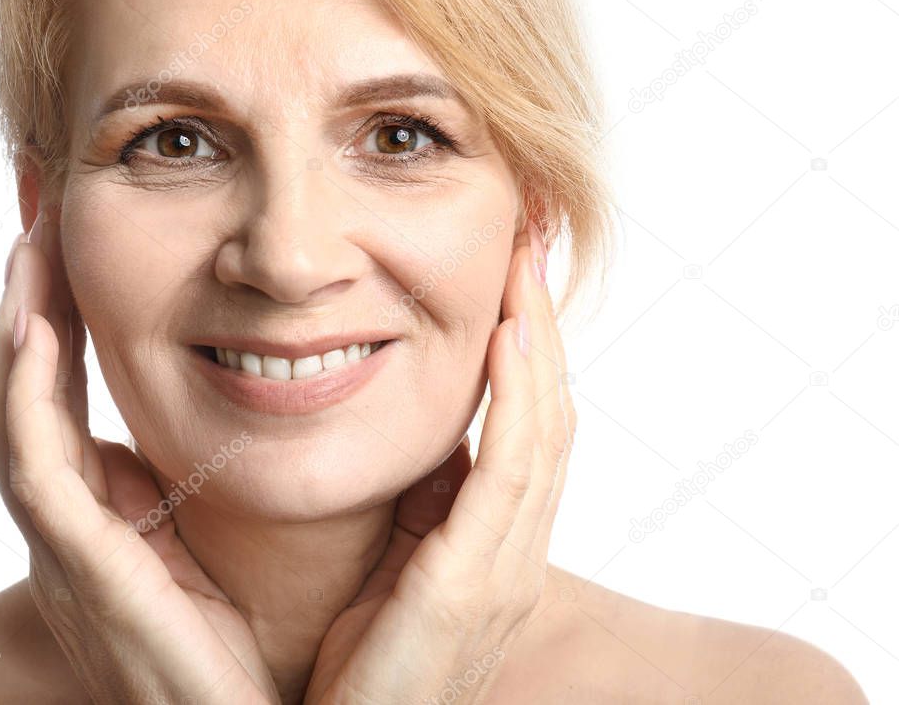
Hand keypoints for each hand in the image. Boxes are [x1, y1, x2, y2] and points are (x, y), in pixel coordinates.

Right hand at [0, 209, 279, 703]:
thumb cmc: (250, 638)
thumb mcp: (237, 535)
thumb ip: (240, 466)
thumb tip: (305, 381)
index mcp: (113, 515)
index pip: (70, 402)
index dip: (66, 329)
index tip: (82, 255)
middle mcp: (78, 523)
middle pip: (30, 397)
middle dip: (29, 310)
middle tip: (41, 226)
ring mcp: (70, 545)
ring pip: (18, 418)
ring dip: (18, 331)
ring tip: (32, 250)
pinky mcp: (83, 568)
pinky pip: (37, 469)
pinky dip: (27, 397)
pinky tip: (35, 329)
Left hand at [303, 219, 574, 703]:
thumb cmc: (359, 669)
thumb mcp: (395, 570)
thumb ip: (416, 508)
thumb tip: (412, 435)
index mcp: (493, 543)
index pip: (526, 427)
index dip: (525, 352)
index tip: (508, 278)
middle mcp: (514, 551)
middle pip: (549, 414)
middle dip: (541, 328)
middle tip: (528, 246)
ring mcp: (504, 569)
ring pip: (543, 430)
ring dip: (537, 343)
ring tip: (523, 268)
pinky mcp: (473, 586)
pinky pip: (510, 473)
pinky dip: (518, 400)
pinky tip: (509, 336)